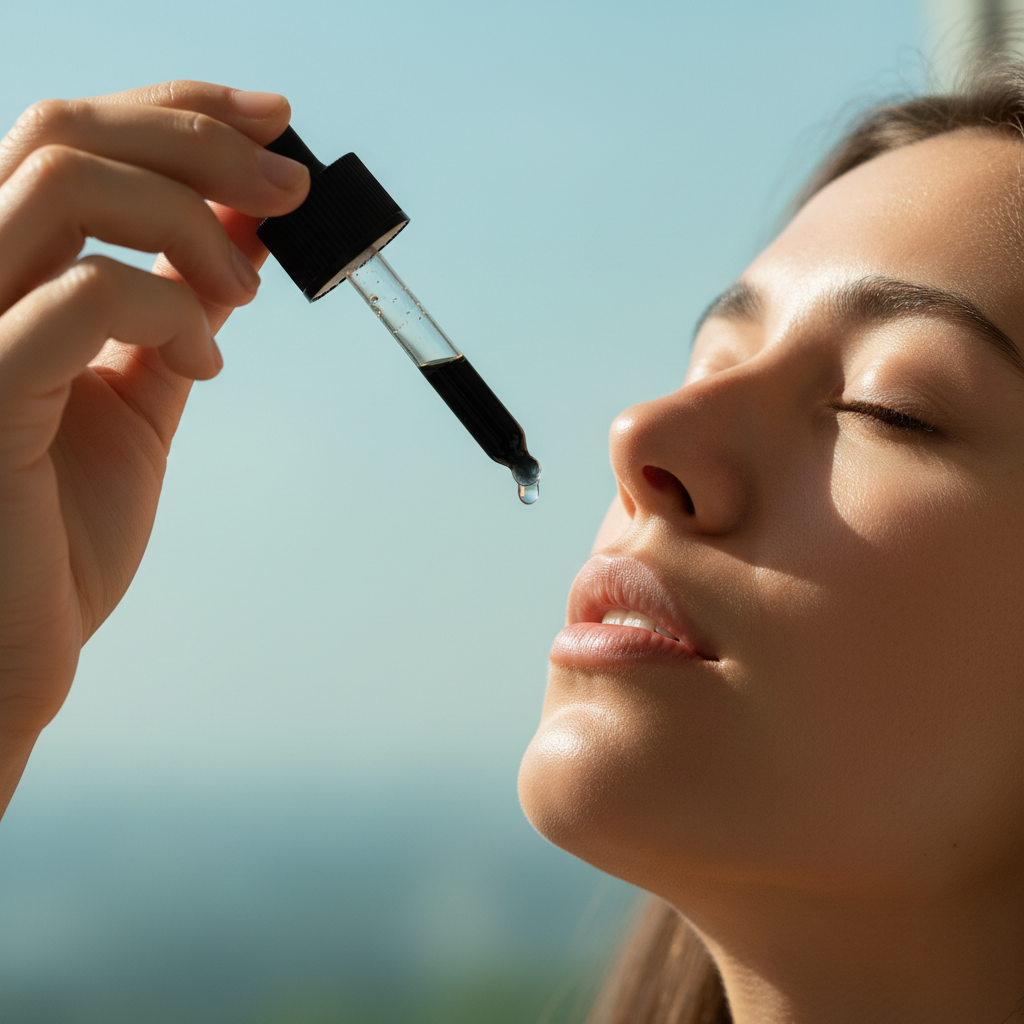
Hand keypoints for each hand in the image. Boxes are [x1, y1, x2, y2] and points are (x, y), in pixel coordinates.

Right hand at [0, 81, 309, 811]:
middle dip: (201, 141)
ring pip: (63, 184)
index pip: (70, 138)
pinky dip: (171, 312)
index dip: (179, 108)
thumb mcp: (135, 402)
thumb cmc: (60, 535)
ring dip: (188, 218)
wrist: (13, 650)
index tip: (276, 125)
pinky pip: (84, 301)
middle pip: (66, 133)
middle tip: (291, 187)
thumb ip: (176, 312)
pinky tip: (208, 361)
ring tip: (246, 288)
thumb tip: (242, 233)